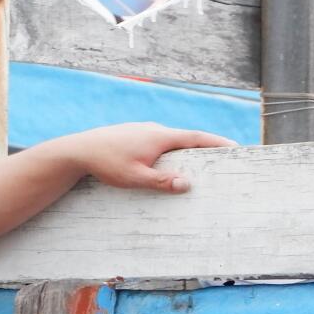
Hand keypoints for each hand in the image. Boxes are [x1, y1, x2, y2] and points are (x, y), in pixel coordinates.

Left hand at [73, 122, 236, 192]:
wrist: (77, 151)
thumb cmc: (105, 164)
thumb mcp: (135, 177)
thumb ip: (162, 181)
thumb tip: (187, 184)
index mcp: (160, 137)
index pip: (196, 138)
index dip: (217, 142)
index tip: (236, 146)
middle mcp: (154, 129)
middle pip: (185, 138)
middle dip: (203, 148)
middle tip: (221, 158)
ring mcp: (141, 130)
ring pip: (169, 140)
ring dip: (183, 150)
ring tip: (196, 164)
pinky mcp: (131, 135)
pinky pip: (156, 142)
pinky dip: (166, 150)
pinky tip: (164, 163)